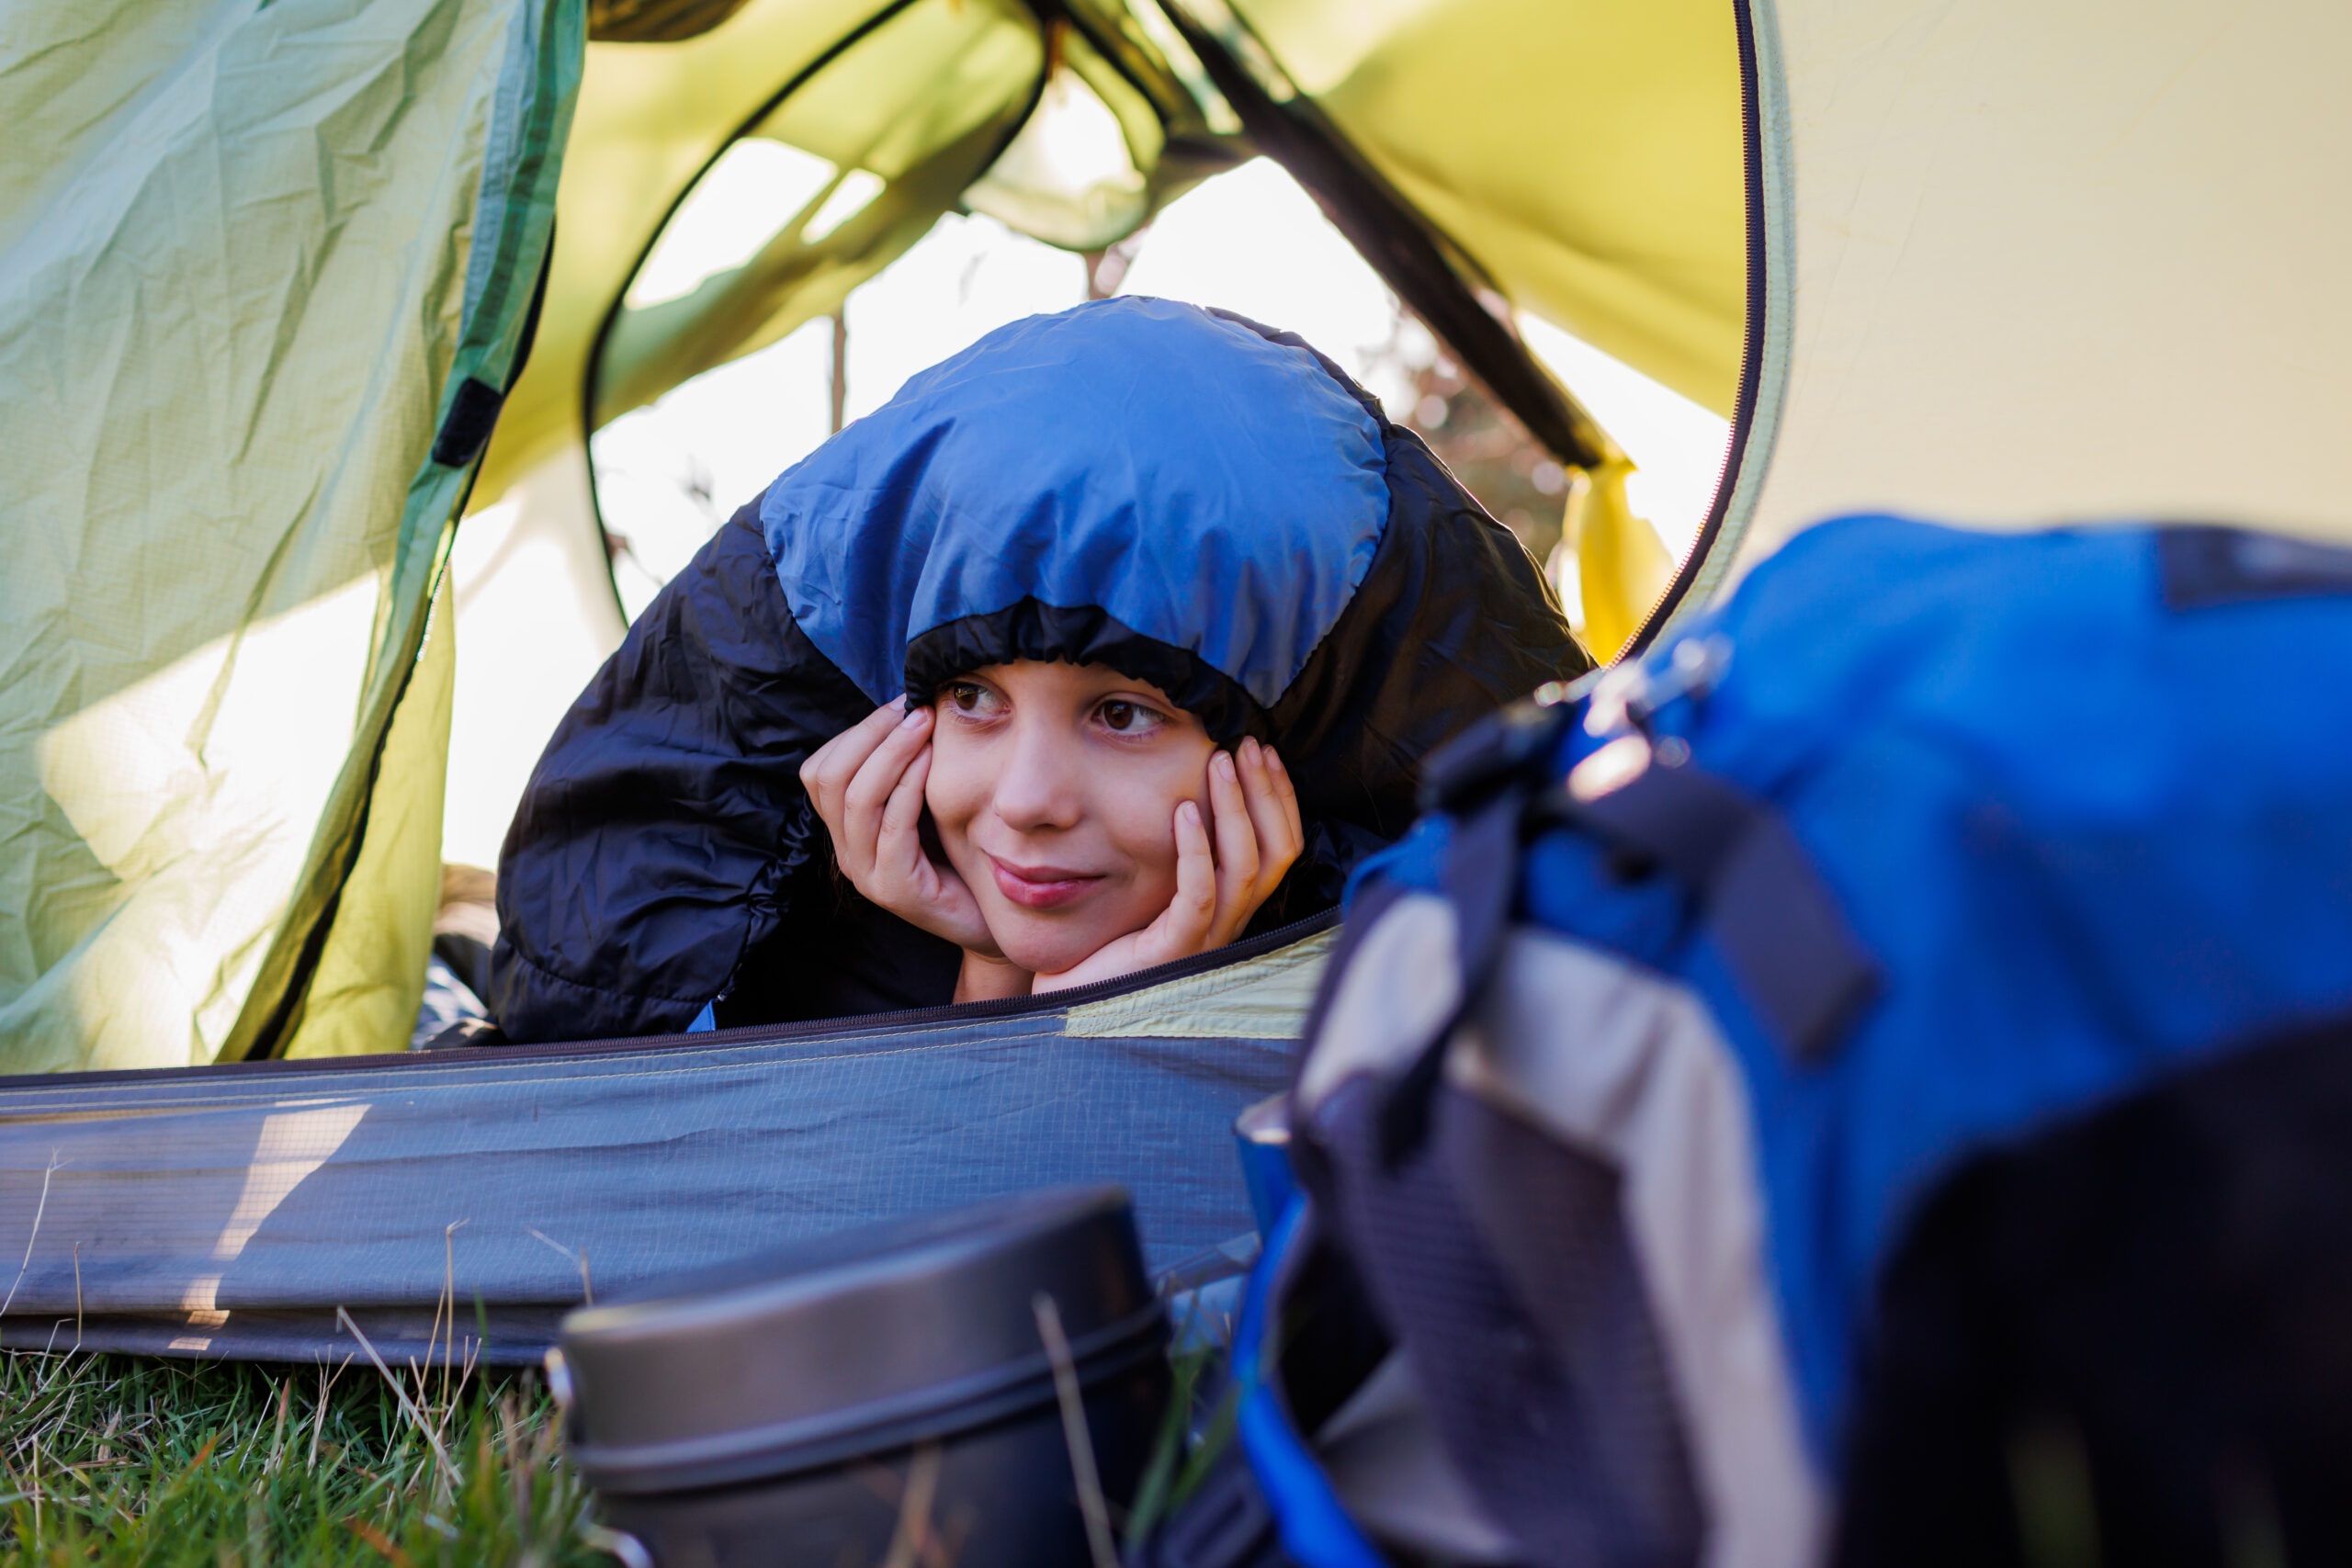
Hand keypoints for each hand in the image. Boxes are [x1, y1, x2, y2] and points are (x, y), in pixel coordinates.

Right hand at [800, 698, 998, 954]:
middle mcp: (847, 853)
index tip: (898, 704)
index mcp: (845, 830)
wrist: (993, 919)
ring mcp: (867, 875)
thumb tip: (912, 705)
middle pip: (828, 779)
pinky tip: (931, 760)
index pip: (819, 771)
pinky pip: (892, 827)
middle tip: (911, 707)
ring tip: (924, 724)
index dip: (855, 732)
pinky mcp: (896, 890)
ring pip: (856, 799)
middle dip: (869, 733)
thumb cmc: (963, 854)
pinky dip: (909, 785)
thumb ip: (909, 769)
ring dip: (891, 751)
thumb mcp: (927, 804)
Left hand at [1033, 738, 1303, 992]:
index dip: (1279, 798)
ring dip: (1235, 807)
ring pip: (1245, 867)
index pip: (1279, 849)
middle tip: (1247, 744)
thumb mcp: (1150, 887)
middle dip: (1266, 791)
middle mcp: (1228, 924)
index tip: (1262, 752)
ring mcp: (1205, 941)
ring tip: (1219, 762)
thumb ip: (1176, 853)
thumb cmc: (1105, 946)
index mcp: (1229, 909)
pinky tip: (1184, 810)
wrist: (1071, 1004)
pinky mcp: (1172, 952)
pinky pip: (1198, 895)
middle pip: (1275, 853)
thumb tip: (1184, 788)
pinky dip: (1196, 849)